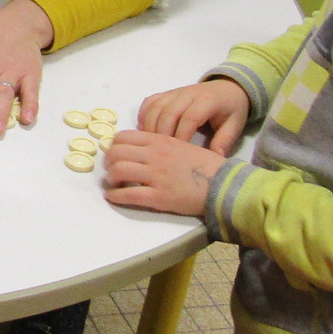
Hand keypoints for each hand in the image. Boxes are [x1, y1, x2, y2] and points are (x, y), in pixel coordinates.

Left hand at [104, 130, 225, 215]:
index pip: (123, 137)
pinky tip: (113, 197)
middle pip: (116, 152)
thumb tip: (140, 150)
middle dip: (108, 162)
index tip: (115, 155)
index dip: (114, 146)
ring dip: (110, 178)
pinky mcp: (159, 196)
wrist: (224, 183)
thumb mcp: (181, 144)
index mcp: (160, 140)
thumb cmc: (205, 165)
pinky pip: (128, 195)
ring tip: (114, 184)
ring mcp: (156, 175)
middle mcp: (154, 154)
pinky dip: (115, 196)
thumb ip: (160, 144)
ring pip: (118, 171)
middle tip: (111, 170)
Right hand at [136, 79, 250, 154]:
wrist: (228, 87)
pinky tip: (143, 132)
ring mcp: (175, 92)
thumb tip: (213, 158)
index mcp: (207, 101)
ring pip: (155, 107)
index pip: (189, 118)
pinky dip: (143, 116)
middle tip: (161, 155)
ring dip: (150, 127)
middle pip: (168, 113)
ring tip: (150, 146)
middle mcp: (188, 94)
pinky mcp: (167, 93)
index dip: (182, 136)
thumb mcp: (234, 125)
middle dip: (163, 135)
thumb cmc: (231, 109)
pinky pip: (150, 102)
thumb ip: (224, 141)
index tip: (179, 155)